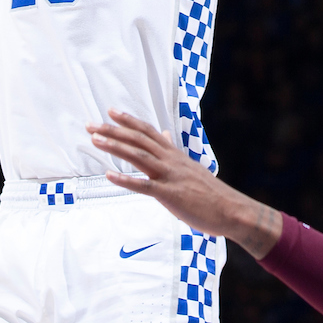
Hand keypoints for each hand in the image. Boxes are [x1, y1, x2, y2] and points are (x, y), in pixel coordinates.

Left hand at [87, 110, 281, 256]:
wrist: (232, 210)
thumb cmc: (210, 193)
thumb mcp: (191, 166)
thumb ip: (174, 151)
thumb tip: (166, 134)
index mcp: (174, 155)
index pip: (148, 131)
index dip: (129, 121)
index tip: (111, 112)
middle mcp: (171, 161)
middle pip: (138, 140)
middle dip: (113, 131)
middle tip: (90, 125)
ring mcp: (170, 176)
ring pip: (139, 156)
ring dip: (115, 147)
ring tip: (95, 141)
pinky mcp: (170, 195)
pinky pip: (144, 186)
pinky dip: (125, 180)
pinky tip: (108, 176)